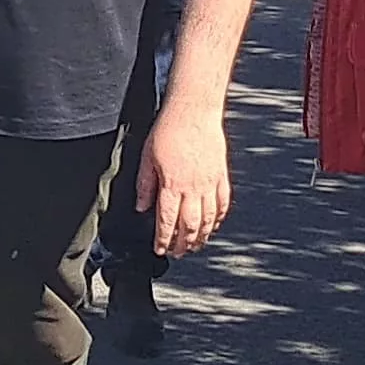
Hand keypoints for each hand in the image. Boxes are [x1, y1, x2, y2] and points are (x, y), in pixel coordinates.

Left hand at [138, 106, 232, 257]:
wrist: (194, 111)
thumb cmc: (170, 129)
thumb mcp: (147, 157)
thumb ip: (145, 185)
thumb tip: (141, 206)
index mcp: (172, 185)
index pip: (167, 222)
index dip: (163, 240)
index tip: (160, 249)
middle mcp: (193, 188)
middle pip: (189, 226)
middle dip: (183, 244)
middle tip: (178, 253)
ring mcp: (210, 183)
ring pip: (208, 219)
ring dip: (201, 236)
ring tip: (195, 246)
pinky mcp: (221, 175)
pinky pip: (223, 203)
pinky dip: (219, 218)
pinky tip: (214, 225)